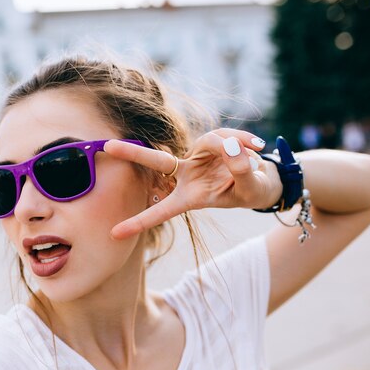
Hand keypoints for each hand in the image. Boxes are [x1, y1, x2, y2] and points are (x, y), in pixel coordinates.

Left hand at [104, 129, 281, 239]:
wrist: (262, 179)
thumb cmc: (251, 192)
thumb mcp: (250, 189)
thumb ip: (241, 172)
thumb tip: (232, 149)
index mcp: (191, 198)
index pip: (162, 211)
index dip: (139, 222)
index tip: (114, 234)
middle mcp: (188, 176)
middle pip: (157, 162)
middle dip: (133, 153)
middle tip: (107, 146)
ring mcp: (197, 156)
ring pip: (211, 141)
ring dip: (235, 146)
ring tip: (255, 155)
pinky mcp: (209, 141)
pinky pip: (224, 135)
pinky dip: (242, 139)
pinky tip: (257, 145)